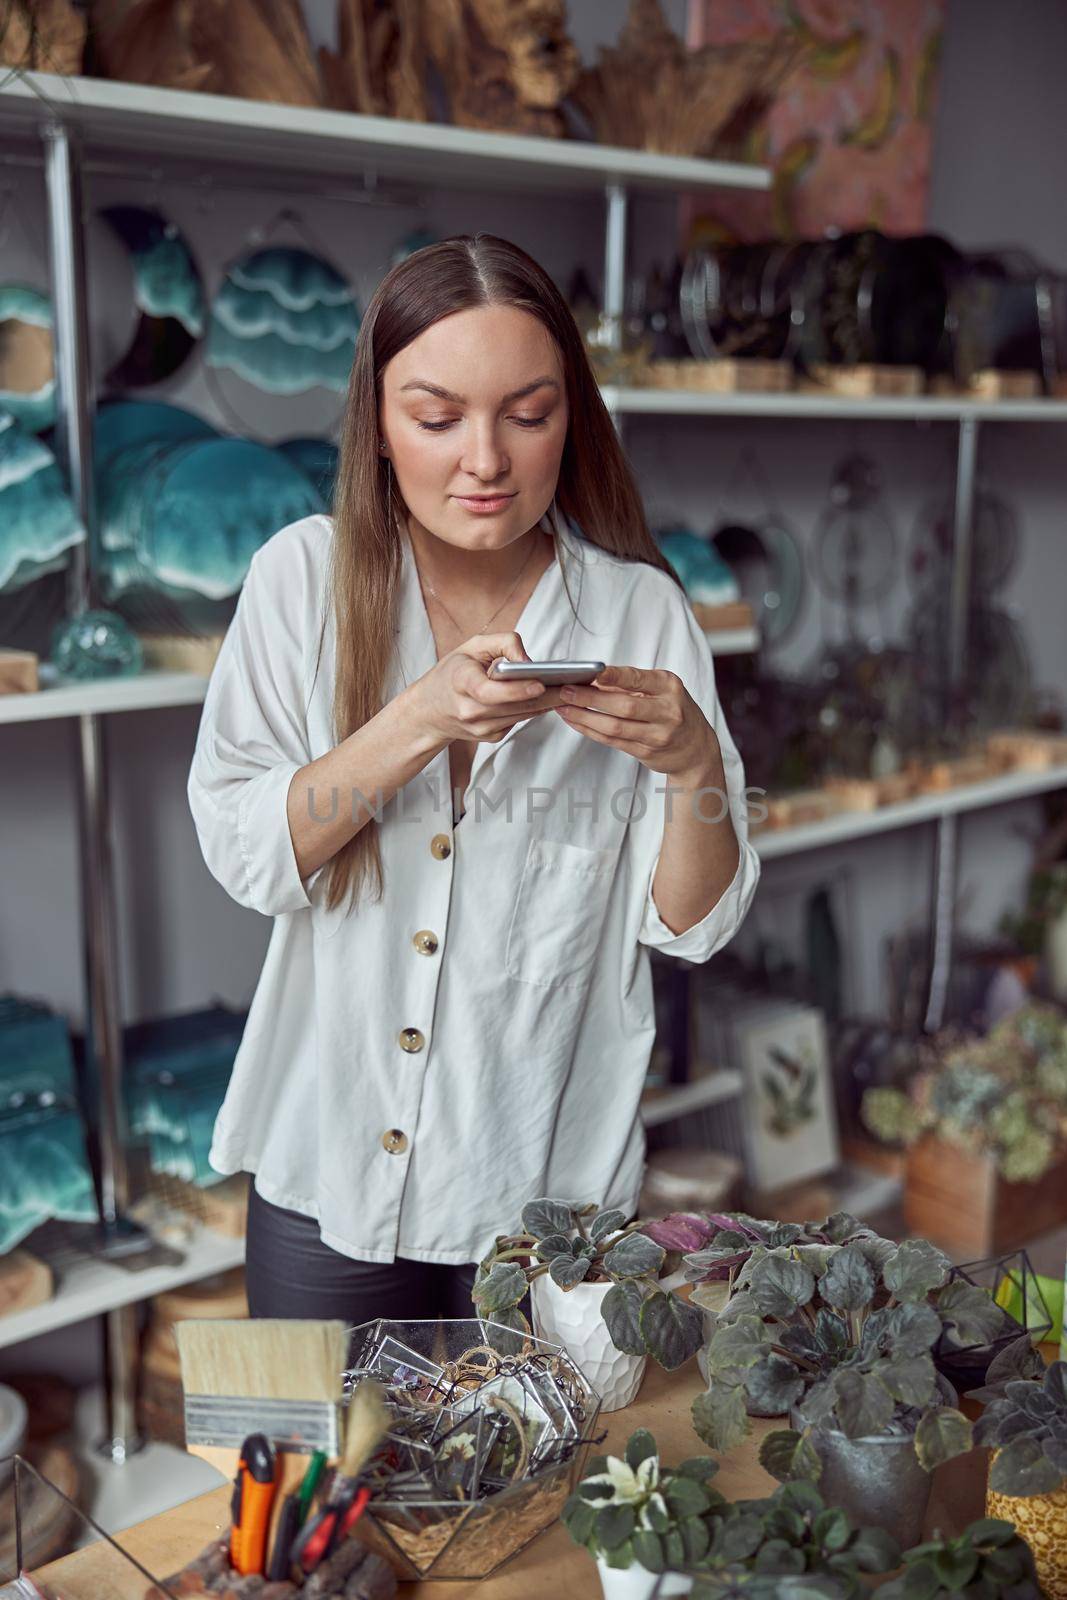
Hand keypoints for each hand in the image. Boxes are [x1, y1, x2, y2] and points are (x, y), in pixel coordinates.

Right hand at [406, 630, 564, 747]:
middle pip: (514, 706)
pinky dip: (535, 709)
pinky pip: (519, 721)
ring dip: (548, 703)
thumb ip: (503, 643)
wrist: (429, 711)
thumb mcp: (471, 646)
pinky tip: (551, 698)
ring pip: (522, 715)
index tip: (540, 683)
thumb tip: (530, 660)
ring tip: (571, 689)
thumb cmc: (452, 673)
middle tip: (574, 685)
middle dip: (547, 695)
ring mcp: (480, 728)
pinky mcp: (490, 737)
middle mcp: (469, 710)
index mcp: (460, 683)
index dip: (516, 690)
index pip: (490, 692)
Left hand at [555, 663, 721, 782]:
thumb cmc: (673, 711)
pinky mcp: (647, 752)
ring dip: (584, 716)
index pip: (638, 679)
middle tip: (565, 691)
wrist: (696, 749)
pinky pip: (612, 741)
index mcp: (669, 687)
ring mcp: (658, 735)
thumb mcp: (661, 691)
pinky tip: (575, 721)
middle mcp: (667, 711)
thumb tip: (590, 679)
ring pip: (614, 727)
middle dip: (590, 698)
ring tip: (562, 707)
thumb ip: (630, 685)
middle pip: (623, 706)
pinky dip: (590, 730)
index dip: (614, 676)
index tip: (592, 672)